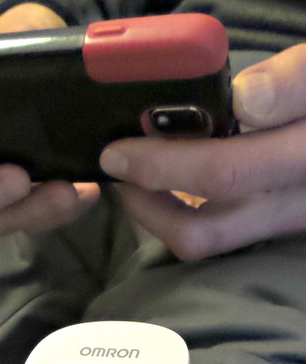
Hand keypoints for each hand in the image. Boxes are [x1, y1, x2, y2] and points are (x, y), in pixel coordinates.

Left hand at [98, 44, 305, 260]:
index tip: (120, 148)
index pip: (223, 174)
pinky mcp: (278, 225)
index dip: (162, 164)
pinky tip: (173, 185)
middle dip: (145, 204)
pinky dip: (186, 215)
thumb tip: (244, 100)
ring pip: (208, 242)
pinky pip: (222, 234)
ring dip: (160, 217)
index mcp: (305, 160)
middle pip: (202, 230)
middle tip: (117, 166)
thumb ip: (298, 80)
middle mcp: (294, 205)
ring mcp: (285, 223)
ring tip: (137, 178)